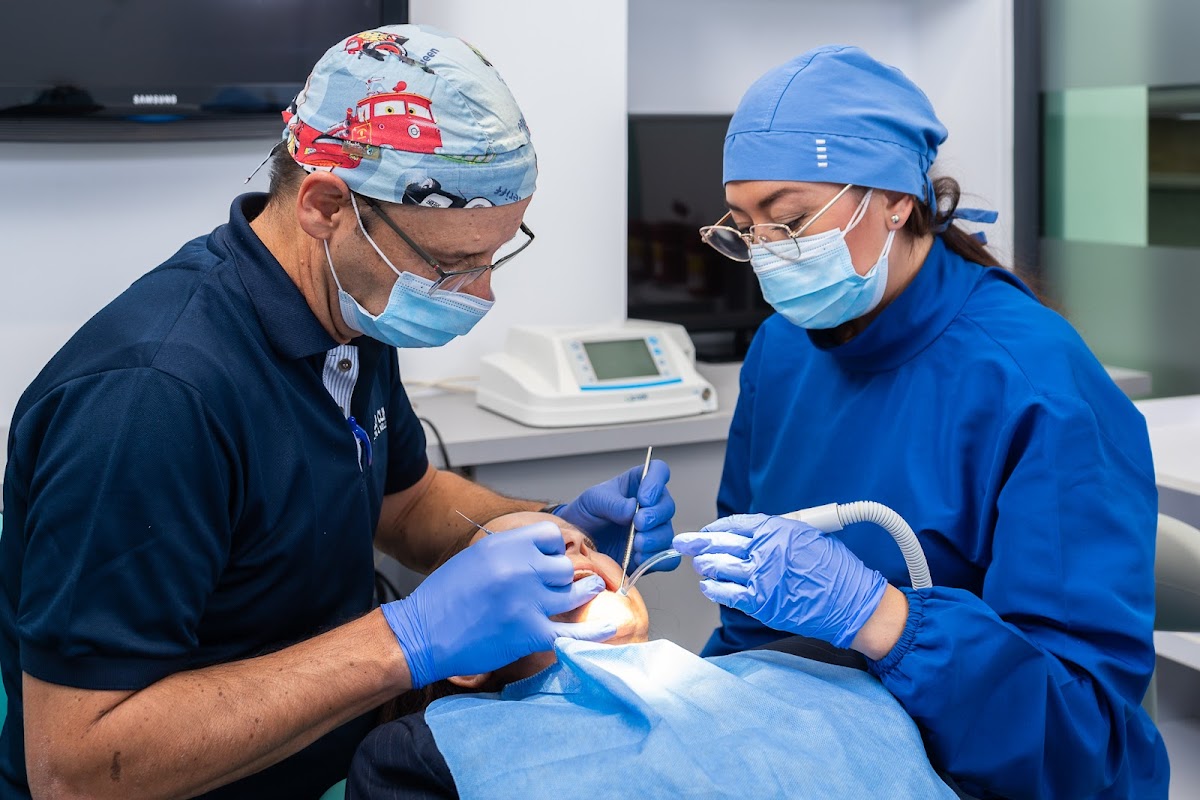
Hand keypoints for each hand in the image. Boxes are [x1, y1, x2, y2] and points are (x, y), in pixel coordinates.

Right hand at [381, 521, 615, 687]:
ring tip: (593, 590)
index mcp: (504, 546)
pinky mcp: (529, 633)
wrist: (421, 634)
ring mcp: (527, 601)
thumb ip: (509, 552)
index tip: (551, 560)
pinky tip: (609, 628)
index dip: (554, 549)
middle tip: (559, 585)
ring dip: (585, 593)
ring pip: (575, 592)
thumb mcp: (476, 557)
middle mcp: (519, 568)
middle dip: (563, 576)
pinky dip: (594, 631)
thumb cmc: (445, 597)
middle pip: (565, 566)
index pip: (552, 536)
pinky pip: (573, 631)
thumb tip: (542, 553)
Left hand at [554, 459, 677, 573]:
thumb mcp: (593, 500)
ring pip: (668, 534)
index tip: (643, 498)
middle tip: (638, 524)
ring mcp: (653, 531)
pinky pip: (667, 558)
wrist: (578, 543)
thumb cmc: (587, 514)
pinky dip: (656, 559)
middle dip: (655, 516)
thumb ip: (612, 503)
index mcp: (638, 484)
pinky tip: (638, 558)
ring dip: (654, 540)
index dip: (656, 482)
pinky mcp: (651, 555)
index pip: (658, 471)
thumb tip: (632, 509)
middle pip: (667, 506)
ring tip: (635, 544)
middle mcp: (650, 507)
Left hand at [673, 514, 886, 647]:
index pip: (736, 525)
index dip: (716, 529)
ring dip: (705, 565)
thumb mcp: (807, 536)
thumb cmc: (835, 569)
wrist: (852, 602)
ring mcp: (761, 577)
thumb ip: (777, 535)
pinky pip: (728, 594)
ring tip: (699, 564)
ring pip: (720, 567)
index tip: (705, 531)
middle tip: (683, 543)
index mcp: (777, 530)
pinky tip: (707, 585)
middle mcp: (765, 550)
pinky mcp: (761, 602)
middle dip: (697, 543)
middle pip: (721, 544)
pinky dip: (714, 589)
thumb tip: (753, 537)